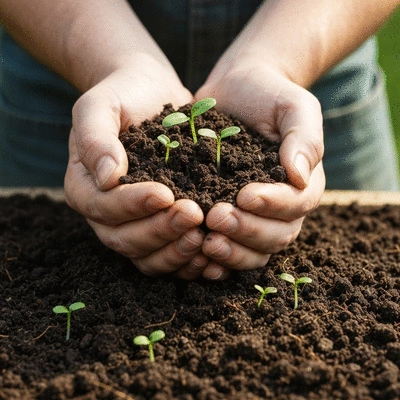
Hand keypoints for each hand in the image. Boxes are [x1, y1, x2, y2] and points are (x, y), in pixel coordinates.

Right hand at [65, 57, 208, 278]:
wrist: (150, 95)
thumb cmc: (123, 96)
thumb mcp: (100, 105)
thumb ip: (95, 137)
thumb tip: (106, 177)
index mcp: (85, 187)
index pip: (102, 208)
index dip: (133, 206)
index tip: (166, 193)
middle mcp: (106, 213)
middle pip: (125, 239)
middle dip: (160, 231)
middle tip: (194, 215)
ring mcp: (134, 223)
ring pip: (147, 255)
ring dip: (175, 251)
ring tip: (204, 237)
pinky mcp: (160, 224)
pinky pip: (168, 254)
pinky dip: (187, 258)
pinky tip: (210, 250)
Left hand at [195, 64, 324, 278]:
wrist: (235, 93)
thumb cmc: (267, 96)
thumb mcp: (293, 106)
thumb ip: (303, 137)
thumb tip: (300, 176)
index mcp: (302, 183)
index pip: (295, 205)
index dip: (272, 205)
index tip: (245, 195)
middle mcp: (281, 207)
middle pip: (276, 235)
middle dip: (247, 231)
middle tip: (217, 218)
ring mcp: (255, 216)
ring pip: (254, 249)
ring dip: (232, 251)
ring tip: (206, 242)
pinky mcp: (228, 216)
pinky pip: (230, 247)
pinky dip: (218, 258)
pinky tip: (199, 256)